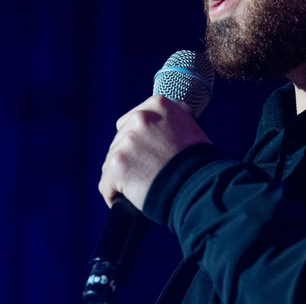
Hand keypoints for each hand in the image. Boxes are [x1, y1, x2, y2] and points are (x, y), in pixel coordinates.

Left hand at [99, 95, 211, 210]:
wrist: (198, 187)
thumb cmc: (199, 163)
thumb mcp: (190, 128)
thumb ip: (173, 120)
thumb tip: (171, 117)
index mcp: (157, 105)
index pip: (132, 120)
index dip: (137, 140)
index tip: (145, 154)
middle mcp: (140, 118)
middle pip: (119, 140)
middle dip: (129, 157)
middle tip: (145, 173)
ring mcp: (126, 141)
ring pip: (111, 162)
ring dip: (122, 175)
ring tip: (139, 188)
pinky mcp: (116, 165)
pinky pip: (106, 184)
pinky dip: (114, 194)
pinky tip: (126, 200)